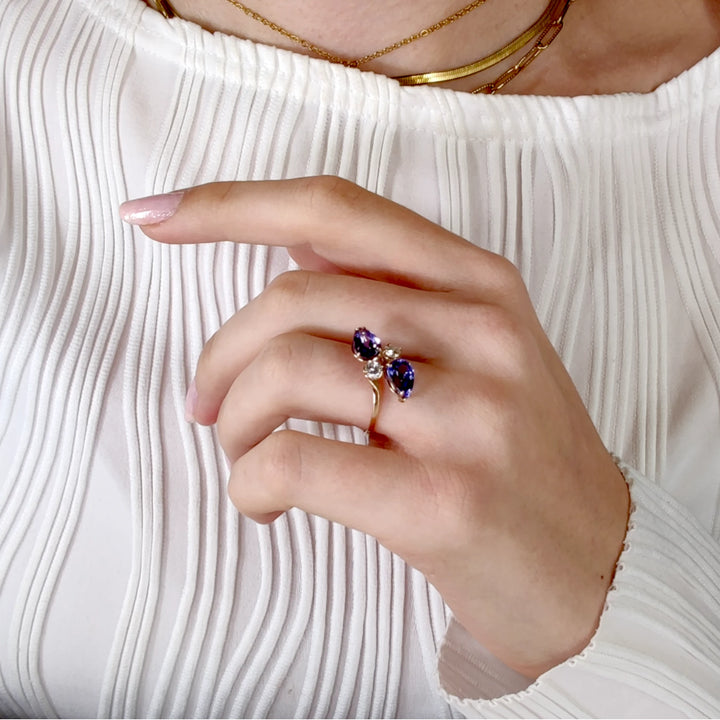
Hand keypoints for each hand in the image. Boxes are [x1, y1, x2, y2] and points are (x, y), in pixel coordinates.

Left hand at [122, 176, 629, 678]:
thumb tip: (289, 241)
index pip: (335, 209)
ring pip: (285, 371)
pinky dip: (251, 481)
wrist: (599, 567)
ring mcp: (469, 415)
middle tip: (207, 407)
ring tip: (242, 458)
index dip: (230, 204)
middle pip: (290, 296)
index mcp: (482, 282)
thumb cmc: (520, 458)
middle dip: (220, 355)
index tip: (151, 216)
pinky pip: (295, 461)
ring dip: (233, 422)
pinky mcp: (445, 500)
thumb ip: (394, 290)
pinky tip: (263, 503)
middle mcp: (481, 330)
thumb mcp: (480, 349)